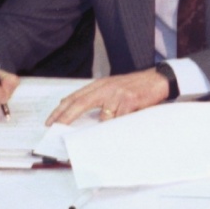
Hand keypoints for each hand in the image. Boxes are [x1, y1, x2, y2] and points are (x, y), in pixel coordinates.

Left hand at [46, 69, 169, 124]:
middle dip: (65, 117)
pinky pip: (119, 119)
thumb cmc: (136, 85)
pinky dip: (120, 123)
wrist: (158, 79)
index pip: (74, 97)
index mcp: (100, 84)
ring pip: (103, 117)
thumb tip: (79, 112)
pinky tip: (124, 122)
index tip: (51, 121)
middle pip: (80, 104)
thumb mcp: (114, 87)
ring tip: (109, 130)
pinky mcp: (129, 100)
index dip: (60, 110)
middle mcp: (106, 88)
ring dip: (104, 126)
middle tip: (56, 128)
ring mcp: (118, 94)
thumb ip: (98, 97)